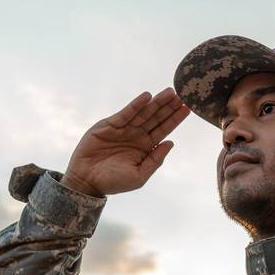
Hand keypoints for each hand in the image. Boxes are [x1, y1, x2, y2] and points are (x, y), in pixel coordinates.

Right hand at [60, 88, 189, 196]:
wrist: (87, 181)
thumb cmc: (113, 182)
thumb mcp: (139, 176)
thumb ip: (155, 160)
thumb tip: (171, 143)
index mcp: (146, 147)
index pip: (164, 130)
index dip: (175, 119)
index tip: (187, 108)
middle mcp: (136, 135)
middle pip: (156, 118)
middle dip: (169, 107)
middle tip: (182, 95)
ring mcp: (124, 129)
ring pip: (144, 113)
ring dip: (156, 102)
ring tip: (170, 93)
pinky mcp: (110, 125)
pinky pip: (126, 113)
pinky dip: (136, 105)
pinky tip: (147, 97)